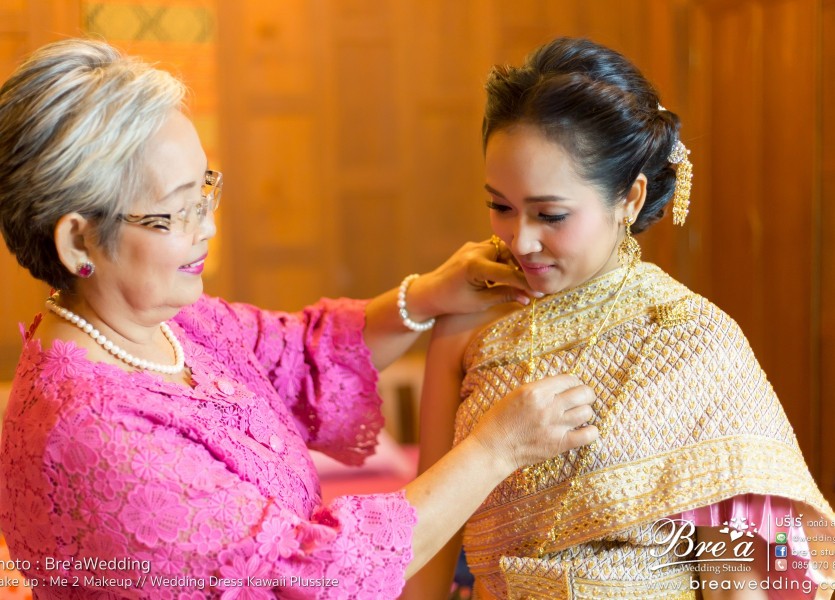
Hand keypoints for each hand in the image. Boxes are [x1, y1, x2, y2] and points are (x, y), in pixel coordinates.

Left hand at [406, 238, 540, 319]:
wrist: (429, 291)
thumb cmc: (452, 301)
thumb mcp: (479, 302)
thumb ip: (505, 296)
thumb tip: (529, 297)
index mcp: (475, 266)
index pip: (508, 272)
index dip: (526, 283)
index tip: (541, 291)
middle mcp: (475, 250)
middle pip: (510, 253)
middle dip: (525, 267)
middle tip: (538, 281)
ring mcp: (474, 246)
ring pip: (505, 249)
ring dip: (516, 262)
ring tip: (527, 278)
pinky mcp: (474, 246)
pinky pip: (496, 249)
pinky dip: (506, 259)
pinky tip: (513, 272)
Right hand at [470, 374, 597, 474]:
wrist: (493, 449)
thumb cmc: (499, 421)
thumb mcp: (516, 395)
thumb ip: (538, 390)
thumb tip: (559, 388)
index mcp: (536, 391)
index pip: (568, 379)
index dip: (574, 382)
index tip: (573, 387)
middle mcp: (548, 406)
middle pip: (583, 393)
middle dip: (586, 394)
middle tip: (584, 399)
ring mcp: (555, 425)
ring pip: (587, 412)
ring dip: (585, 412)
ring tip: (579, 416)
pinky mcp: (560, 444)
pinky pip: (588, 435)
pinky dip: (591, 432)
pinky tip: (586, 431)